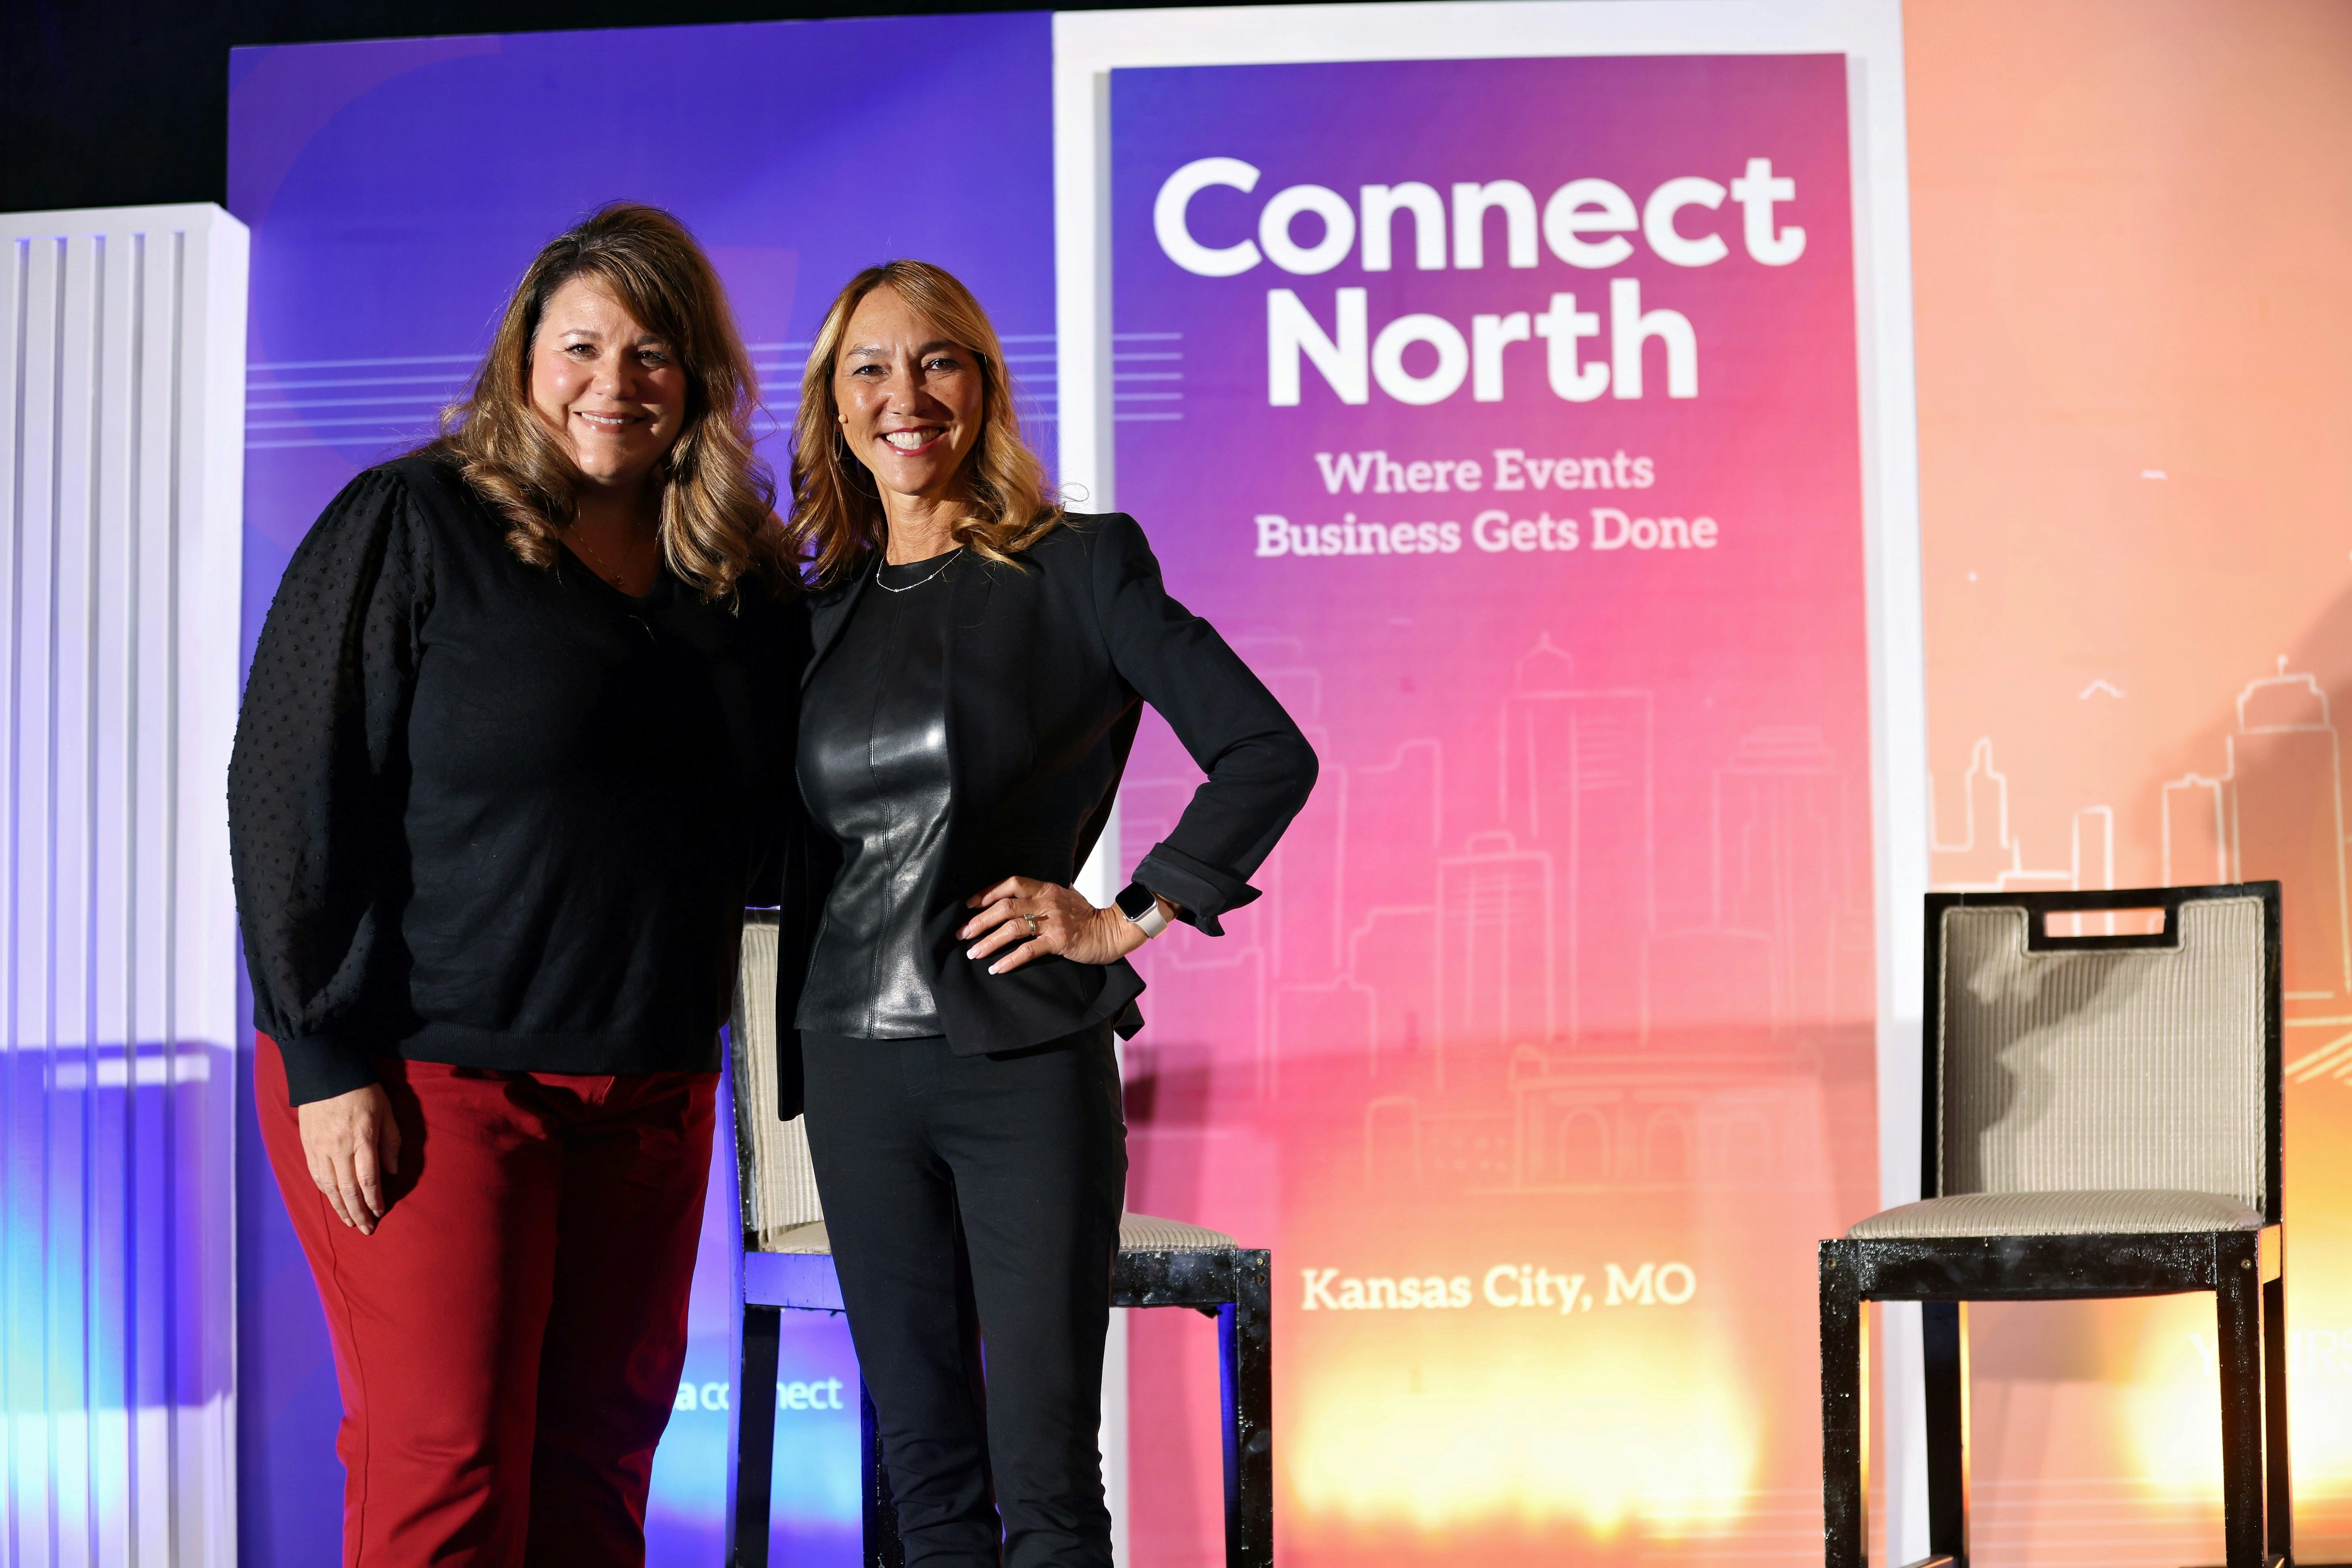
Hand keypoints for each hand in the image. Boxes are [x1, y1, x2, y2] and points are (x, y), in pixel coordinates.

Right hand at [297, 1083, 401, 1234]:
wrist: (326, 1073)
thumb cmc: (363, 1091)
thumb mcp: (386, 1112)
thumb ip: (390, 1143)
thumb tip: (391, 1172)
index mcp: (361, 1138)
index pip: (368, 1179)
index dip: (374, 1200)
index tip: (381, 1213)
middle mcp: (338, 1147)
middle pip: (348, 1189)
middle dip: (358, 1213)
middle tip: (366, 1229)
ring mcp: (319, 1148)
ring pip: (329, 1187)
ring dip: (340, 1208)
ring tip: (349, 1223)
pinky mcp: (307, 1145)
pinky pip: (316, 1175)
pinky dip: (325, 1192)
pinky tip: (333, 1201)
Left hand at [961, 876, 1173, 972]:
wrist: (1112, 931)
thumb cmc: (1087, 917)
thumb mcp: (1066, 896)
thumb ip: (1045, 894)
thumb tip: (1023, 892)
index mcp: (1047, 889)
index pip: (1012, 883)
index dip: (988, 893)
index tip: (969, 905)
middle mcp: (1048, 902)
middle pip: (1005, 906)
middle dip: (980, 920)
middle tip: (963, 934)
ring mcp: (1053, 922)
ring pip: (1013, 928)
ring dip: (989, 941)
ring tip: (973, 953)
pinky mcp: (1060, 941)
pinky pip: (1029, 950)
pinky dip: (1010, 959)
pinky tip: (996, 968)